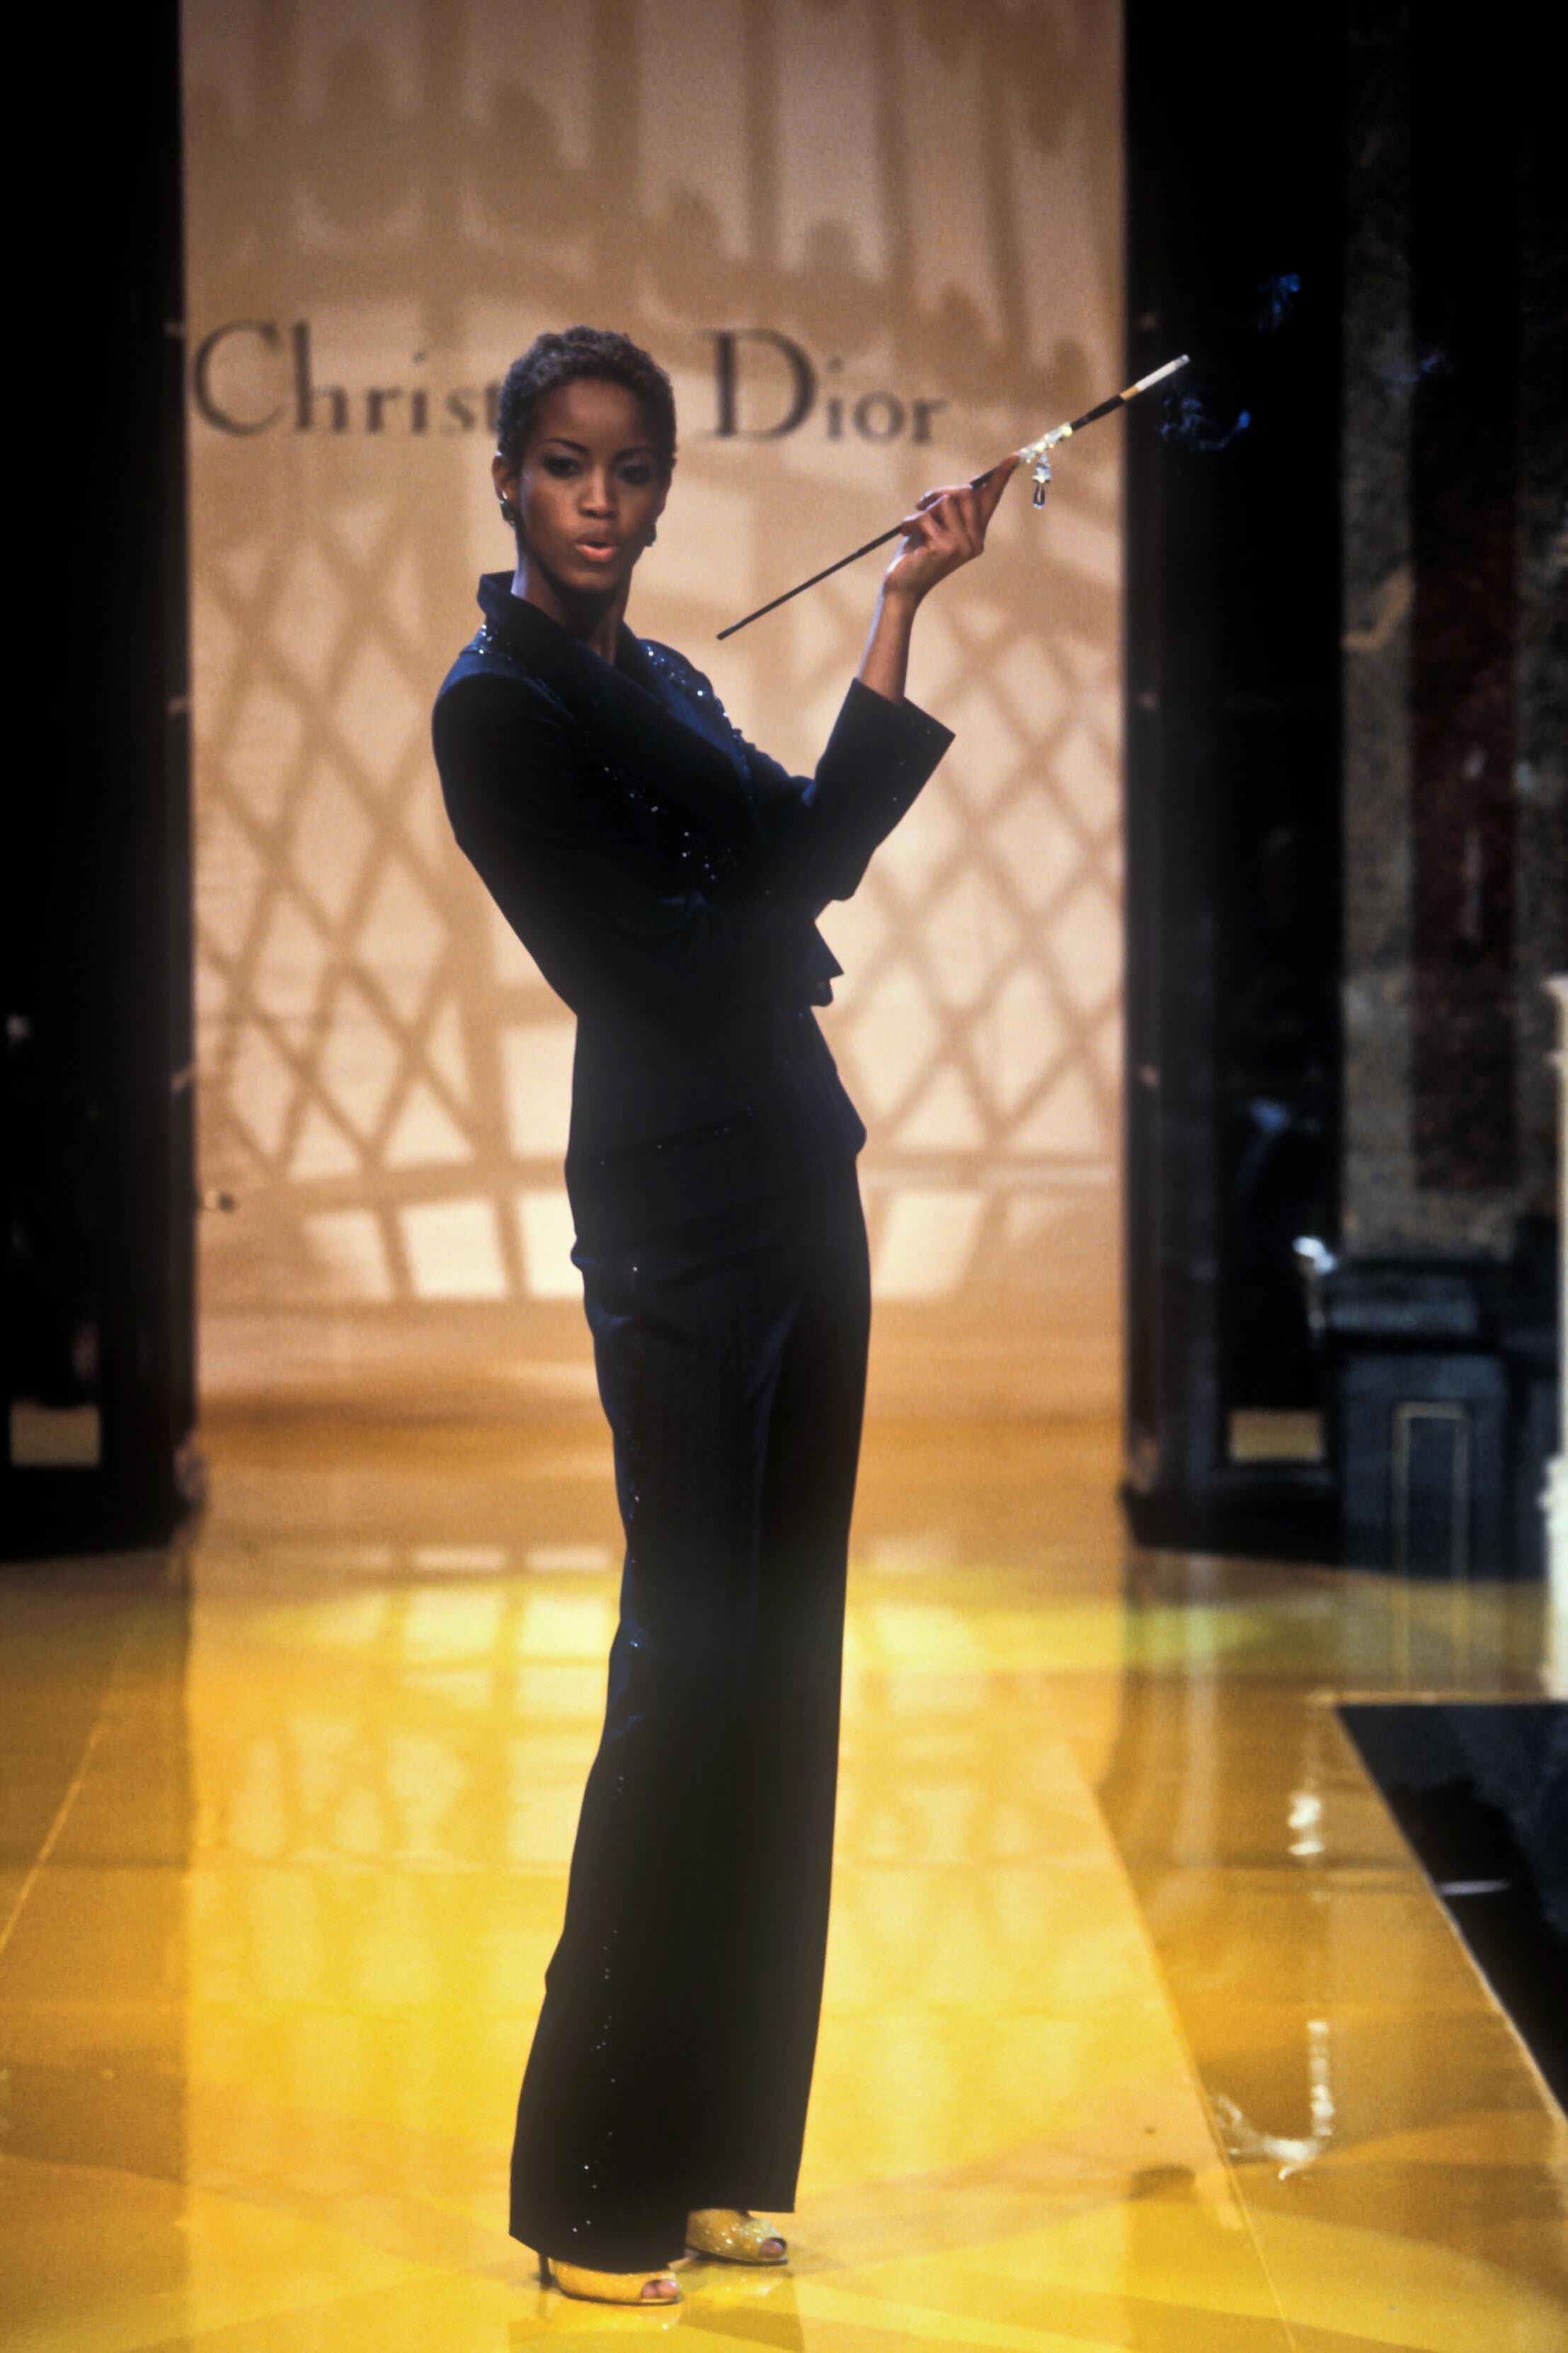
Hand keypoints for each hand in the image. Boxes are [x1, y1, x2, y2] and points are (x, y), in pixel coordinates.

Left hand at [881, 455, 1018, 603]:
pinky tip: (906, 533)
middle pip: (965, 492)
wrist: (903, 586)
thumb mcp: (938, 526)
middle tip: (922, 504)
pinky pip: (927, 517)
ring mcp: (963, 546)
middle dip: (939, 492)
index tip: (1015, 455)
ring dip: (924, 509)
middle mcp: (976, 541)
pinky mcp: (946, 548)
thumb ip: (953, 509)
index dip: (1001, 476)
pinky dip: (911, 521)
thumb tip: (969, 486)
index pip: (991, 500)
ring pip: (946, 502)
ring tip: (914, 525)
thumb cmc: (918, 553)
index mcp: (976, 534)